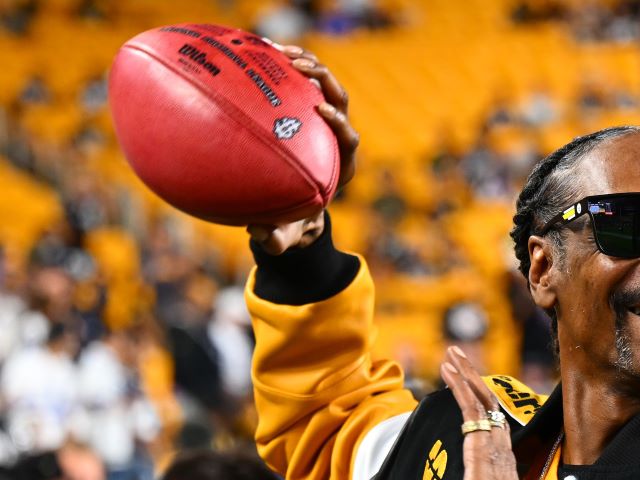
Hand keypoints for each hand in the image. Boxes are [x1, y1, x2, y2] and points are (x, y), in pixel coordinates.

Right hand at [245, 44, 359, 254]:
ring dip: (306, 65)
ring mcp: (320, 122)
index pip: (349, 139)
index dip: (340, 124)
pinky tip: (259, 51)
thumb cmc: (292, 223)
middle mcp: (334, 140)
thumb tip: (261, 235)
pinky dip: (283, 68)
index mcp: (340, 167)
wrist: (295, 207)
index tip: (321, 110)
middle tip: (300, 68)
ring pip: (321, 86)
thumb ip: (276, 238)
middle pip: (340, 102)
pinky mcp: (303, 111)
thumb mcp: (285, 234)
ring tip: (280, 50)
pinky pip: (297, 83)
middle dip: (325, 82)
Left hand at [440, 346, 520, 479]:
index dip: (482, 403)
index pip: (493, 426)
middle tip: (459, 358)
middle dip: (473, 379)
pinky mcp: (481, 448)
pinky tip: (450, 370)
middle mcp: (502, 452)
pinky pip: (472, 408)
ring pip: (481, 401)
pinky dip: (461, 385)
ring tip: (452, 355)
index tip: (469, 387)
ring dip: (466, 375)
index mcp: (503, 467)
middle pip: (489, 406)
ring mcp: (494, 448)